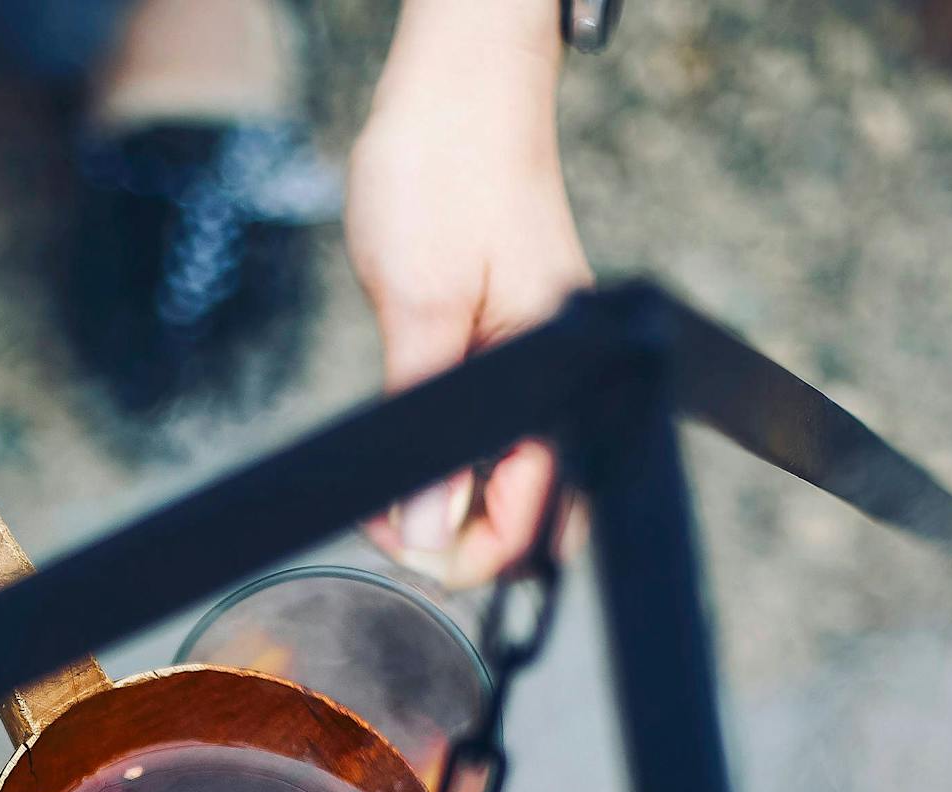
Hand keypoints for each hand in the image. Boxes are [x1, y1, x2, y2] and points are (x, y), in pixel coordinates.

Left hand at [347, 0, 589, 586]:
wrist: (456, 77)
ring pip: (512, 474)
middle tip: (393, 538)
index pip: (536, 511)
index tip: (403, 554)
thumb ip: (429, 430)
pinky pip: (494, 430)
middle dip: (468, 543)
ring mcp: (538, 360)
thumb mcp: (421, 309)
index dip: (468, 554)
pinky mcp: (509, 343)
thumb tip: (427, 529)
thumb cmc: (445, 167)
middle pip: (538, 507)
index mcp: (562, 368)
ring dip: (455, 503)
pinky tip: (411, 462)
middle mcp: (562, 374)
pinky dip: (454, 460)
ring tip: (389, 505)